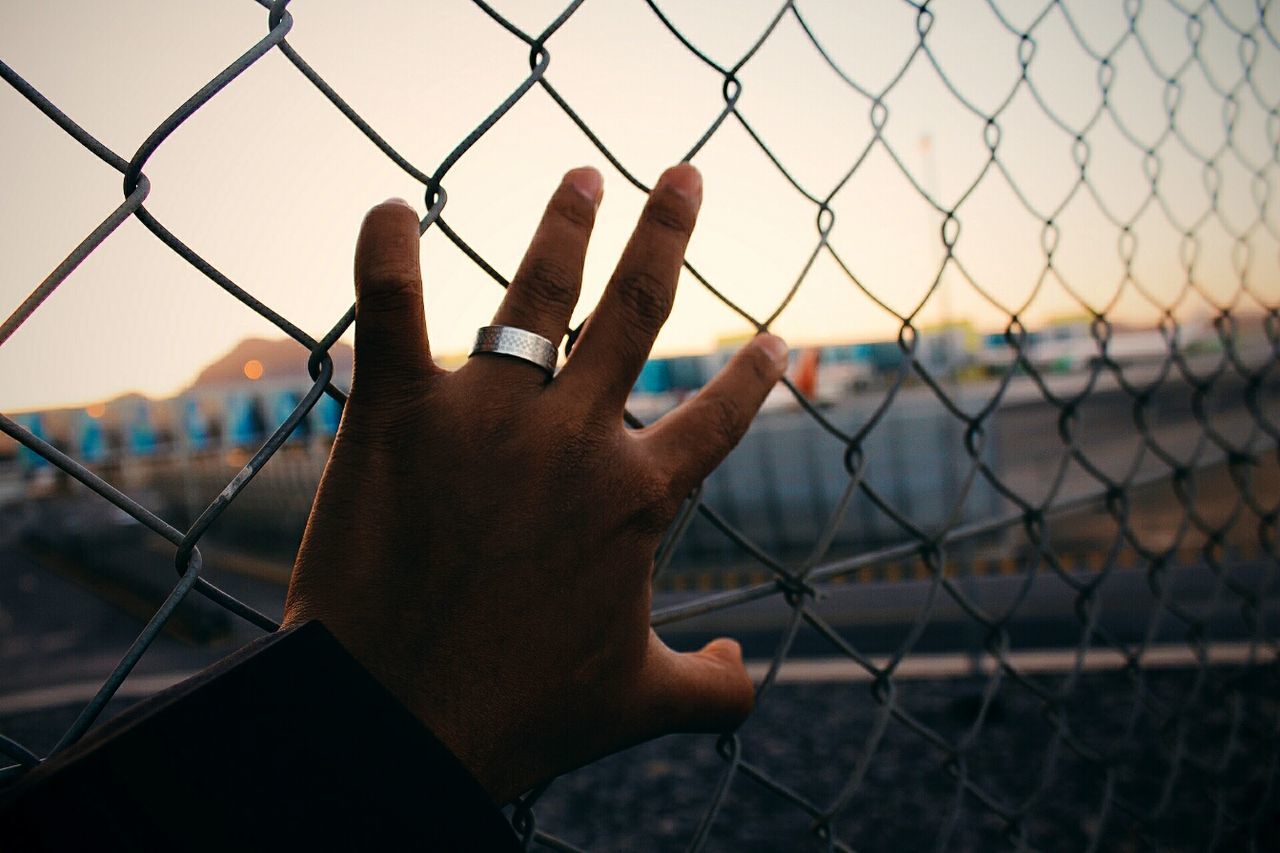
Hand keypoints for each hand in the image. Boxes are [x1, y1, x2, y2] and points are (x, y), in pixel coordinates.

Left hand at [283, 164, 788, 802]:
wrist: (399, 724)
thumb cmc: (521, 716)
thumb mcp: (637, 702)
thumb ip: (712, 692)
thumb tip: (746, 681)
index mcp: (637, 495)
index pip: (716, 415)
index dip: (751, 376)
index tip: (772, 340)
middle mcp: (575, 436)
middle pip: (636, 309)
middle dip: (667, 232)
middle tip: (684, 176)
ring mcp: (487, 416)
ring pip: (538, 291)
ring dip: (565, 224)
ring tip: (583, 176)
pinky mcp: (399, 415)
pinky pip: (391, 311)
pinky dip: (386, 254)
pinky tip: (391, 207)